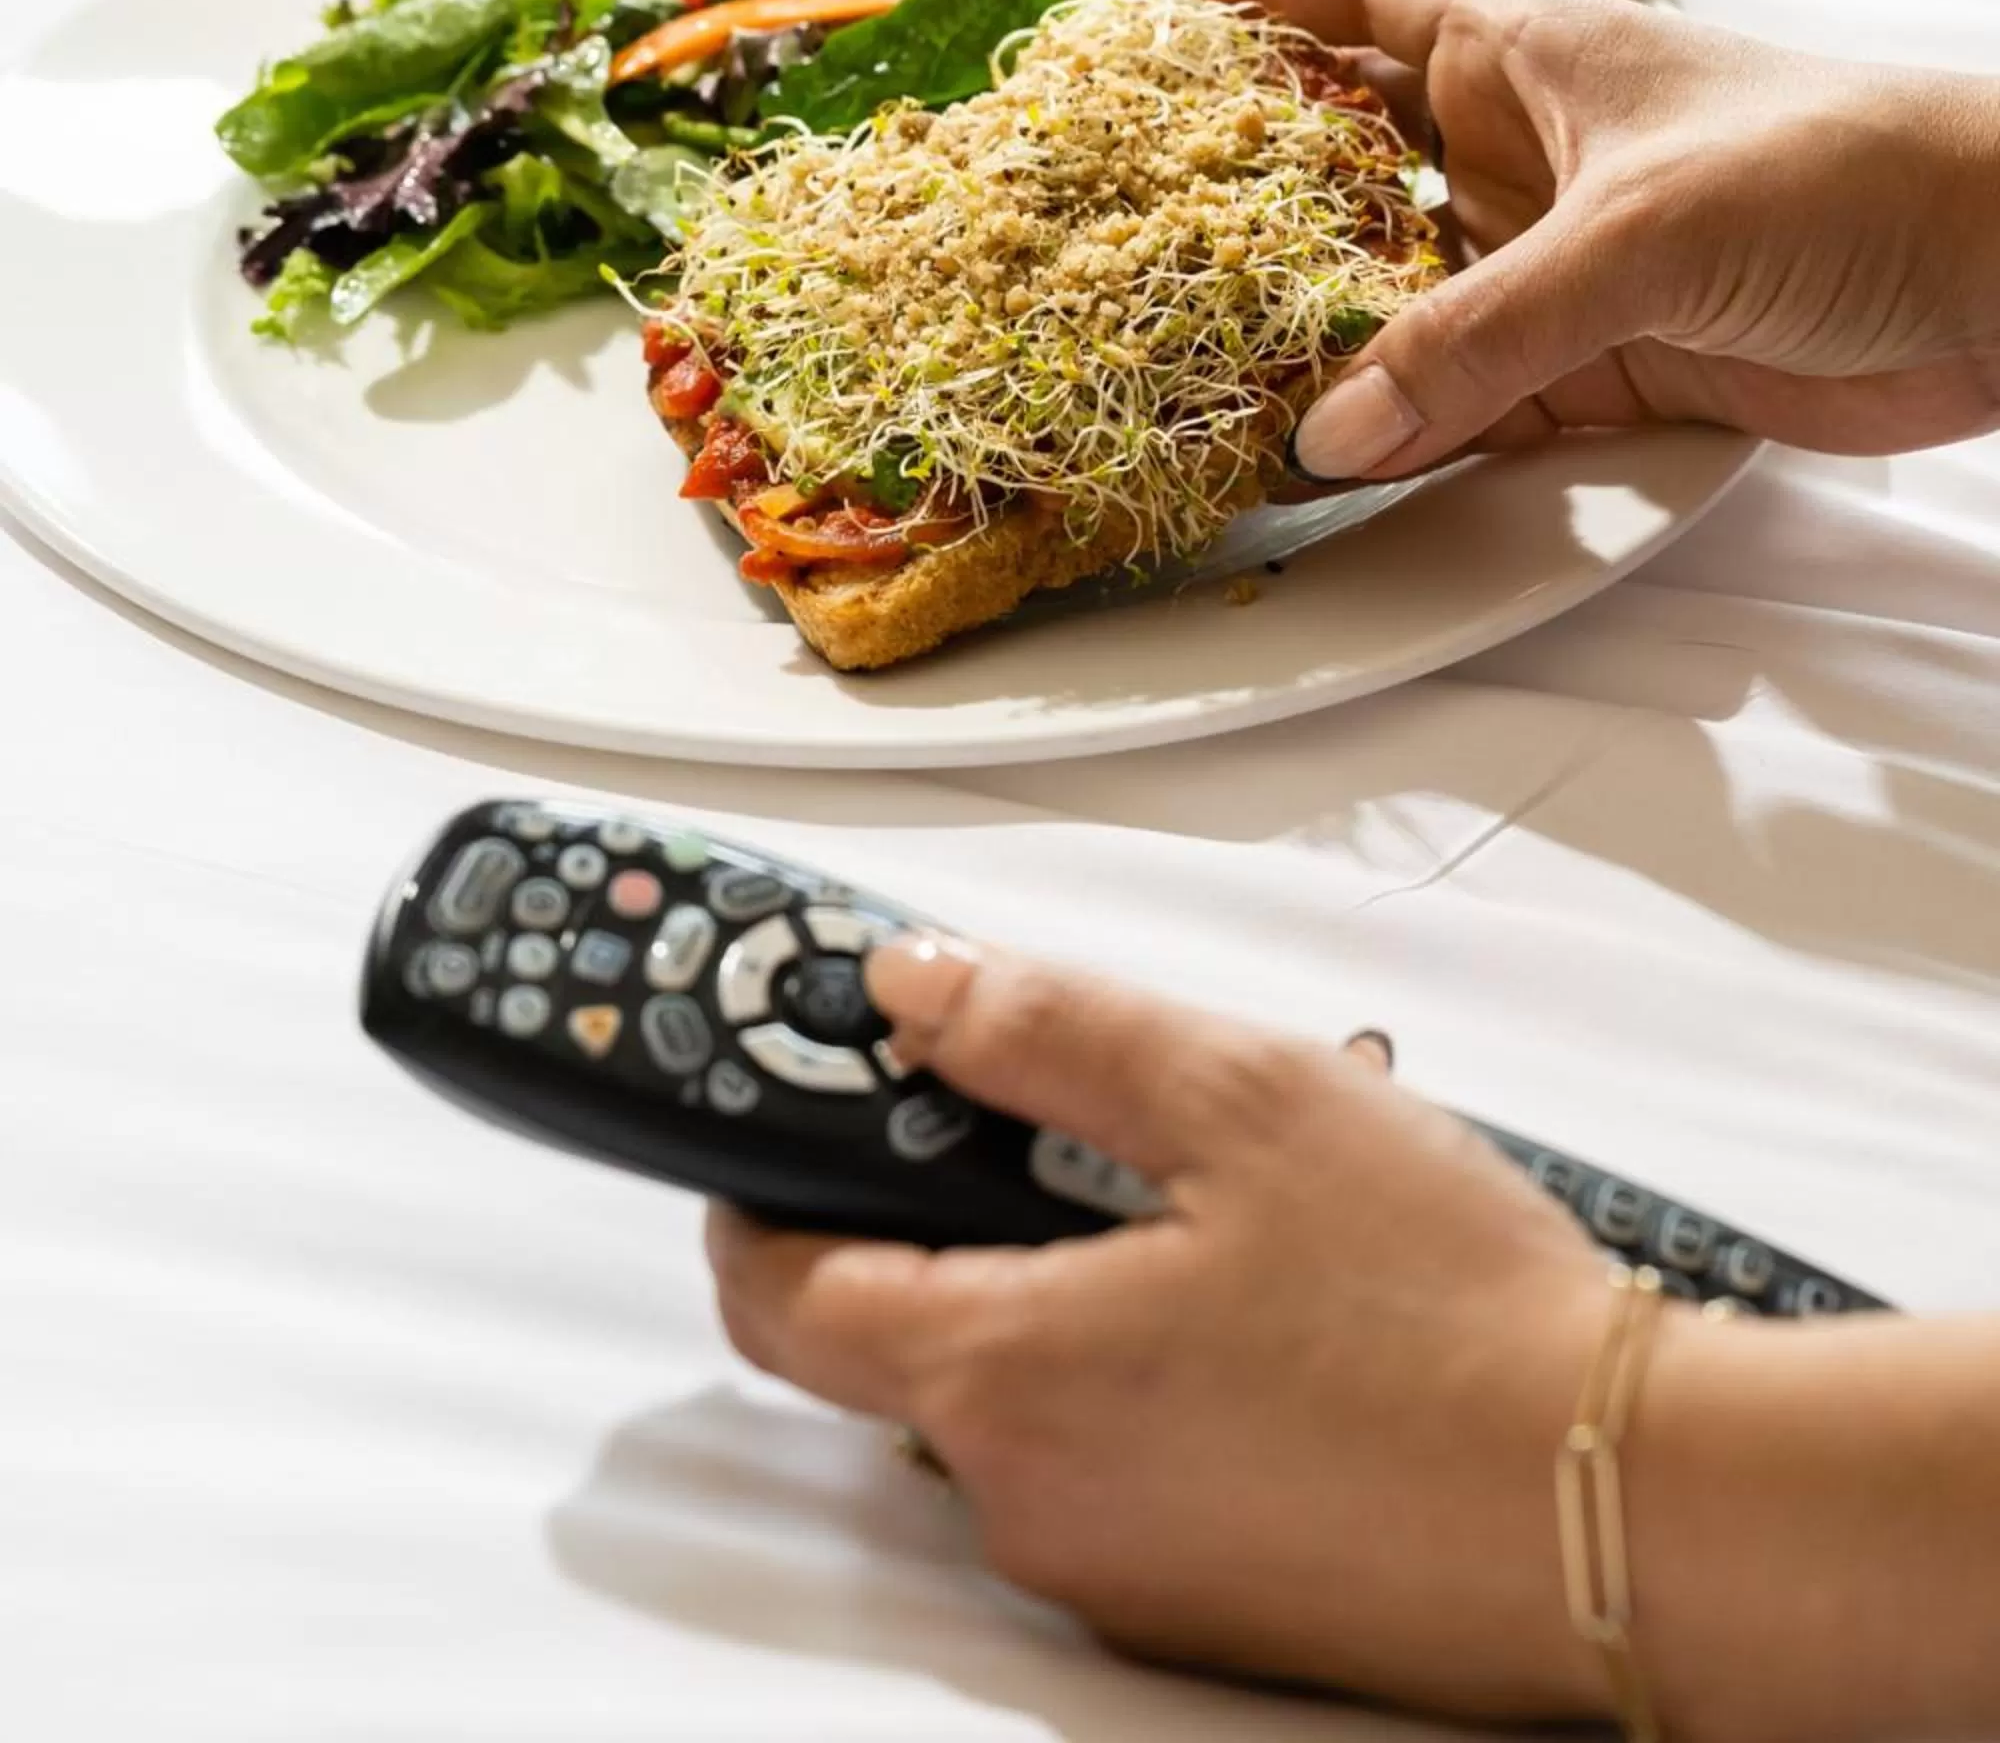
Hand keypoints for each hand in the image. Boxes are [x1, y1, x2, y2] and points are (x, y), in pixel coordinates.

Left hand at [708, 934, 1607, 1719]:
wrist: (1635, 1514)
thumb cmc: (1453, 1317)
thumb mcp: (1241, 1097)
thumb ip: (1047, 1027)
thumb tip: (913, 987)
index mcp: (1008, 1376)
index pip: (777, 1290)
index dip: (760, 1183)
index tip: (790, 1105)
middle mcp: (1032, 1502)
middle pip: (907, 1338)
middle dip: (969, 1216)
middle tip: (1090, 1124)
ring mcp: (1118, 1573)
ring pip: (1028, 1395)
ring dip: (1083, 1287)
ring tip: (1240, 1207)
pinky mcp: (1202, 1607)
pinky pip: (1120, 1463)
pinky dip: (1156, 1375)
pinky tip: (1289, 1309)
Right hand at [1179, 0, 1999, 478]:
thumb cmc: (1852, 171)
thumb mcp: (1640, 233)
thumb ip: (1482, 334)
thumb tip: (1338, 421)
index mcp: (1522, 46)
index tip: (1130, 19)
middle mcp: (1524, 142)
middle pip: (1344, 144)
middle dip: (1242, 179)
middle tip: (1131, 221)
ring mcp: (1559, 253)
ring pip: (1393, 283)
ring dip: (1313, 322)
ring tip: (1201, 358)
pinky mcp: (1605, 357)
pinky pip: (1465, 389)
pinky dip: (1404, 423)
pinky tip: (1339, 452)